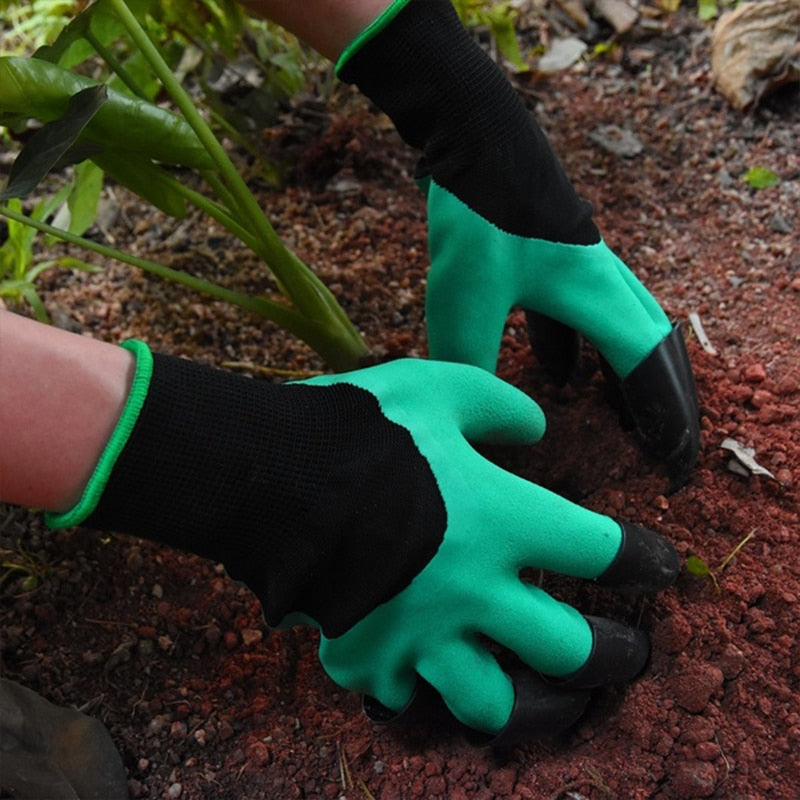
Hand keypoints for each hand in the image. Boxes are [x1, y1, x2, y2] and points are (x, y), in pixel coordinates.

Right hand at [49, 344, 678, 744]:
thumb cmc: (360, 425)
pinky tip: (428, 677)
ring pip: (491, 703)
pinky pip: (405, 698)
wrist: (269, 473)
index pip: (600, 551)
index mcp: (501, 520)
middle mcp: (471, 591)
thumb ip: (500, 405)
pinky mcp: (364, 655)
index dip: (642, 560)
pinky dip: (423, 693)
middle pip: (568, 650)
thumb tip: (536, 430)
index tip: (660, 567)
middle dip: (614, 655)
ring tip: (539, 695)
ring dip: (525, 703)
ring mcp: (416, 633)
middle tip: (631, 653)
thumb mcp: (439, 387)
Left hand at [337, 0, 699, 485]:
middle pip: (652, 351)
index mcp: (598, 299)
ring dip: (625, 377)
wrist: (472, 140)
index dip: (664, 419)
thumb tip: (471, 422)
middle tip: (659, 447)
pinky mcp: (553, 259)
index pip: (648, 370)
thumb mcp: (465, 307)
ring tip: (618, 420)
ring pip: (621, 333)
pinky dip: (579, 351)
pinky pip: (581, 316)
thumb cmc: (478, 218)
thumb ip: (471, 370)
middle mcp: (604, 283)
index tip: (671, 463)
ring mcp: (581, 268)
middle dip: (660, 402)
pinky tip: (555, 374)